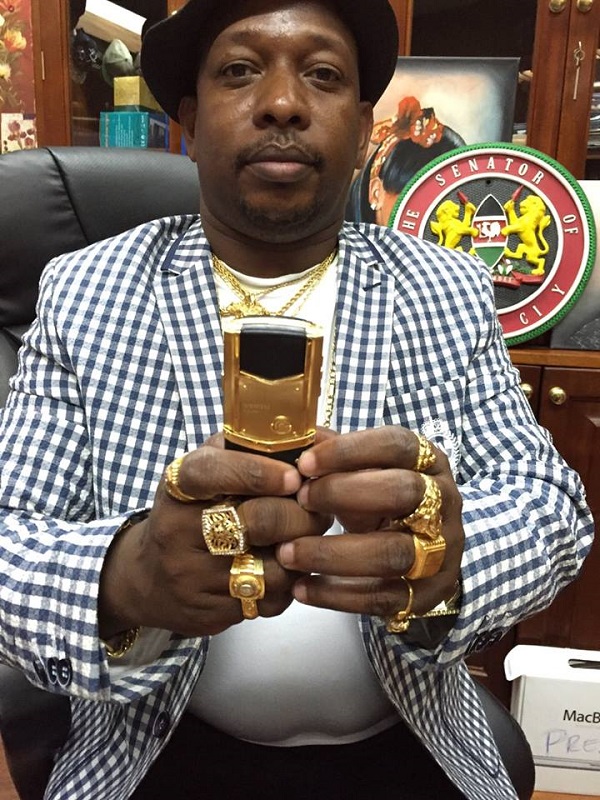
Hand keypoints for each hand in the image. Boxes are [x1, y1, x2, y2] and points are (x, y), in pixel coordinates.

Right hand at [99, 436, 331, 637]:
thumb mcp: (204, 468)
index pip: (212, 472)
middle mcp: (178, 531)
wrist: (148, 577)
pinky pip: (269, 601)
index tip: (294, 476)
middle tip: (319, 509)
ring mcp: (191, 577)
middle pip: (258, 521)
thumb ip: (247, 448)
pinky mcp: (209, 613)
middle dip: (301, 514)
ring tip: (307, 539)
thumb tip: (312, 437)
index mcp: (178, 486)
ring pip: (272, 567)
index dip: (258, 472)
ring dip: (302, 552)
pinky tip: (285, 569)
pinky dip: (289, 584)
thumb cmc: (190, 511)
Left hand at [276, 426, 463, 621]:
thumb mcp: (369, 471)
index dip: (350, 450)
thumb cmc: (385, 500)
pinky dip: (337, 595)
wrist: (431, 551)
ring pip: (392, 552)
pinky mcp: (427, 593)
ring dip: (333, 553)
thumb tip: (293, 437)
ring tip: (287, 553)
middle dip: (344, 493)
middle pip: (403, 492)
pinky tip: (300, 588)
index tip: (305, 463)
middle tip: (300, 500)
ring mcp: (441, 551)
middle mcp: (443, 503)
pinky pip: (382, 597)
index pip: (397, 445)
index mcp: (428, 462)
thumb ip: (335, 453)